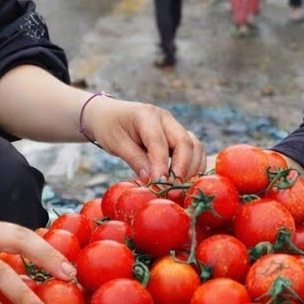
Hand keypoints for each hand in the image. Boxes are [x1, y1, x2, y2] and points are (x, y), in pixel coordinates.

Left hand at [84, 95, 205, 181]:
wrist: (108, 114)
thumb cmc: (109, 127)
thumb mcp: (116, 143)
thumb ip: (135, 160)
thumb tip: (153, 180)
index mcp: (146, 115)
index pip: (159, 142)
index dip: (162, 165)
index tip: (161, 185)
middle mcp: (165, 118)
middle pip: (184, 142)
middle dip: (183, 168)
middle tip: (174, 189)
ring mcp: (174, 125)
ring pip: (194, 145)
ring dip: (192, 167)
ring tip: (181, 187)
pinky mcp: (177, 135)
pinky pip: (193, 149)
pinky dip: (194, 165)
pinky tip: (186, 181)